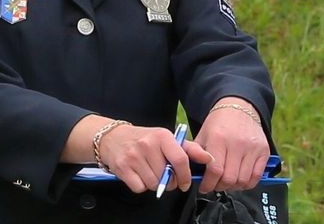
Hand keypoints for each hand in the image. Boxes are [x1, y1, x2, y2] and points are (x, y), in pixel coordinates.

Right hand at [97, 124, 213, 193]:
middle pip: (167, 176)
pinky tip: (139, 175)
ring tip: (150, 172)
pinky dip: (141, 186)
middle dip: (168, 181)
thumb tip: (210, 158)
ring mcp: (134, 156)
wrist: (113, 138)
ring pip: (154, 184)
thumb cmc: (144, 140)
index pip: (180, 159)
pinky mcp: (123, 168)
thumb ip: (188, 149)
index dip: (185, 176)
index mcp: (162, 135)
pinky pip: (140, 188)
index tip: (185, 182)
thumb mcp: (166, 139)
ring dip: (155, 184)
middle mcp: (148, 144)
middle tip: (163, 175)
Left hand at [193, 99, 269, 193]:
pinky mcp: (264, 151)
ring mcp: (253, 147)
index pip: (215, 170)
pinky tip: (239, 179)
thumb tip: (191, 173)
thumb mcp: (202, 135)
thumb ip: (195, 153)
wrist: (238, 108)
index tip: (204, 187)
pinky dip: (247, 184)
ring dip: (233, 187)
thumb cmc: (218, 124)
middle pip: (229, 179)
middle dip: (219, 186)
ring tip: (226, 181)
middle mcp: (237, 143)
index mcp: (219, 138)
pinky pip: (256, 177)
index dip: (208, 184)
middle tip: (215, 184)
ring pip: (243, 181)